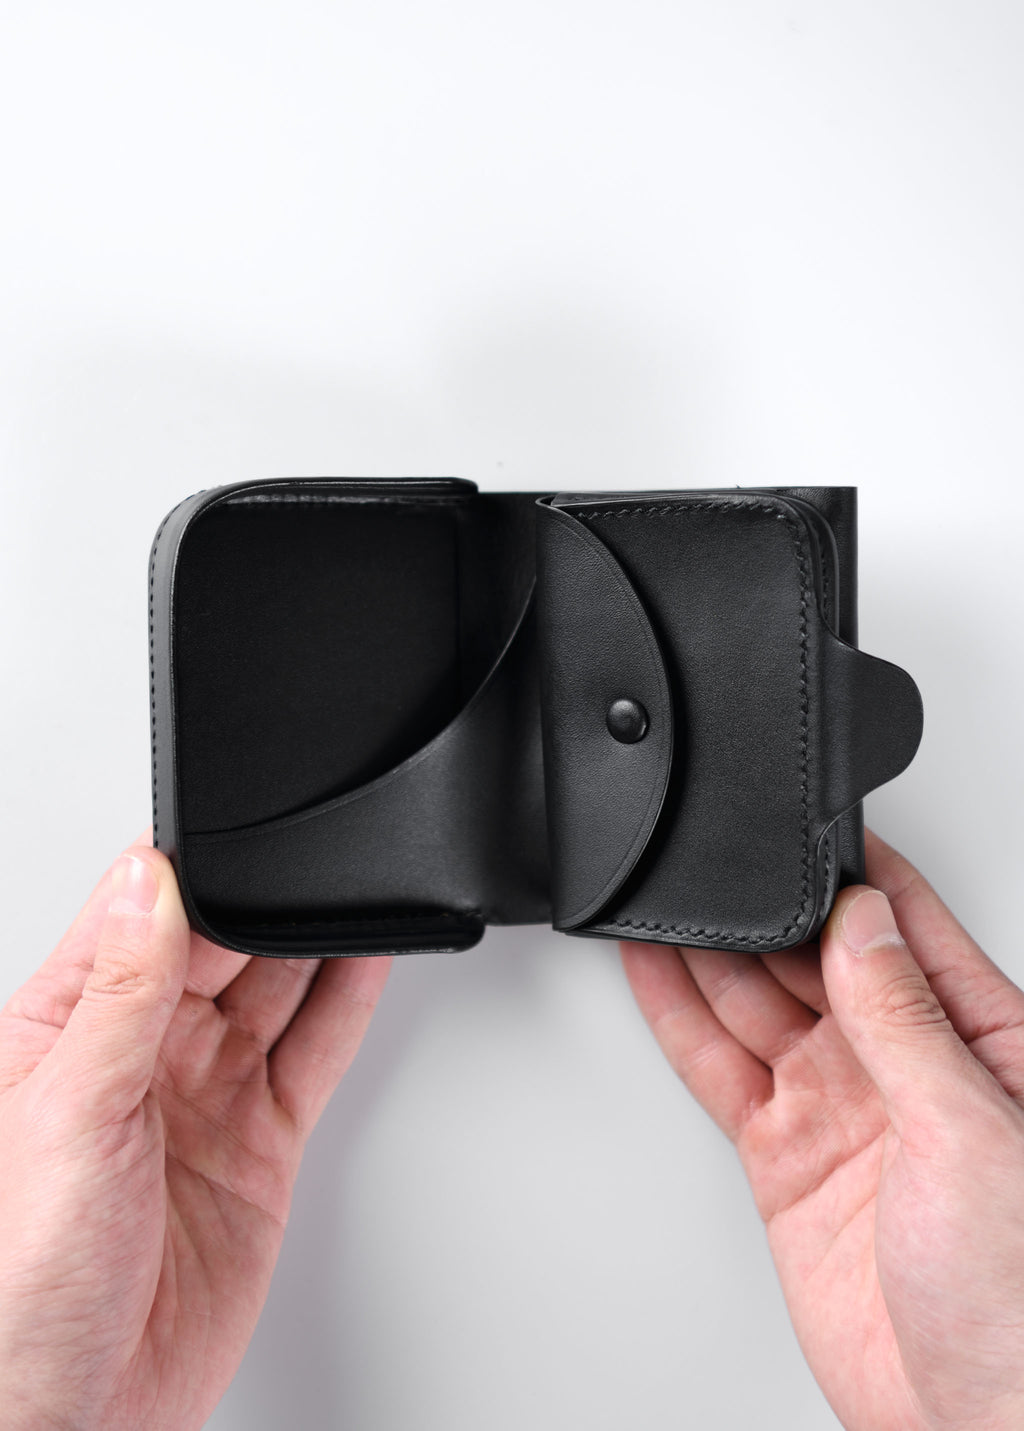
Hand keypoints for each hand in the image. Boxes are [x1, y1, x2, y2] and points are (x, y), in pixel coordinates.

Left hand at [0, 835, 390, 1430]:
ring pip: (274, 991)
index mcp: (64, 1028)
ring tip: (354, 890)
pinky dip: (346, 1006)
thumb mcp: (68, 1114)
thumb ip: (120, 993)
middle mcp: (137, 1054)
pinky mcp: (257, 1144)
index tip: (239, 832)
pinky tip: (365, 960)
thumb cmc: (19, 1289)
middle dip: (266, 901)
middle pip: (220, 945)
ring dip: (313, 942)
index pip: (138, 915)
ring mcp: (202, 1097)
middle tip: (315, 860)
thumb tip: (147, 882)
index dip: (190, 871)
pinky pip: (311, 1056)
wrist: (79, 1420)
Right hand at [621, 831, 1023, 1430]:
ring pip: (757, 1002)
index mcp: (980, 1039)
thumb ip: (905, 1020)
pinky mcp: (787, 1158)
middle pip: (814, 954)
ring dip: (709, 951)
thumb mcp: (972, 1132)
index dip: (849, 869)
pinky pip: (722, 1071)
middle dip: (761, 905)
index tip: (797, 820)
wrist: (975, 1426)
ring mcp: (840, 1108)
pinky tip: (654, 973)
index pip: (902, 923)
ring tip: (660, 897)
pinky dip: (681, 1020)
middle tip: (705, 857)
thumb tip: (861, 920)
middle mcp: (904, 1065)